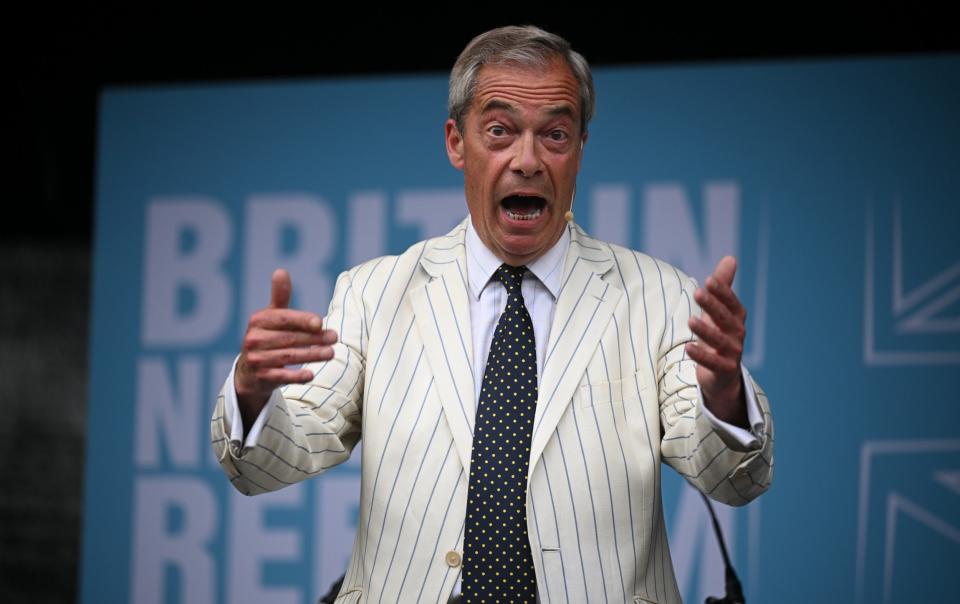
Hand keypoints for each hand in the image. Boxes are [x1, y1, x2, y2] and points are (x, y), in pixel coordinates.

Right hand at [235, 269, 337, 423]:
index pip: (283, 319)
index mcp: (258, 320)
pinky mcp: (261, 378)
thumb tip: (281, 271)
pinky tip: (311, 375)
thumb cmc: (267, 336)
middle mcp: (253, 339)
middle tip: (334, 337)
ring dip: (311, 355)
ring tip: (331, 353)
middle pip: (289, 338)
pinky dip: (296, 376)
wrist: (250, 370)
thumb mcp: (271, 316)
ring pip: (288, 357)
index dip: (302, 320)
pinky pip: (281, 377)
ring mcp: (256, 359)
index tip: (320, 322)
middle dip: (314, 338)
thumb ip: (279, 297)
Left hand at [685, 256, 747, 426]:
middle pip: (725, 318)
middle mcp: (737, 334)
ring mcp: (732, 353)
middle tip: (697, 292)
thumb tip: (731, 258)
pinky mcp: (725, 370)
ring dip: (705, 330)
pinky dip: (701, 356)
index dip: (722, 292)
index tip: (709, 280)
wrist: (723, 374)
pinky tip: (687, 348)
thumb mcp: (719, 311)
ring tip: (689, 320)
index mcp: (736, 318)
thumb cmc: (719, 335)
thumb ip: (724, 286)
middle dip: (712, 305)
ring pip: (719, 340)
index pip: (731, 302)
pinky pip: (713, 362)